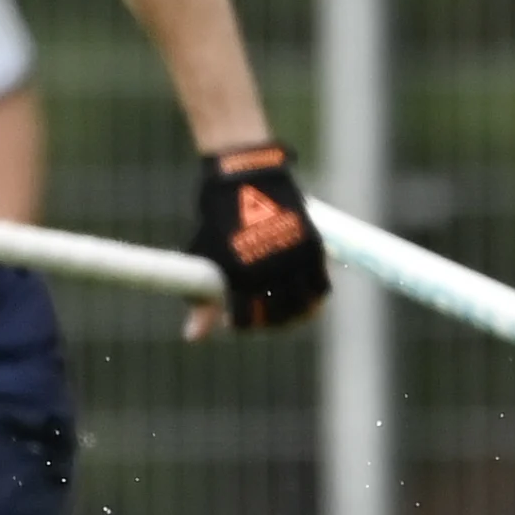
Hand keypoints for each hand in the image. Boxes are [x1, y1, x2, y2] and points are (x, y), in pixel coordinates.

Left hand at [188, 144, 329, 332]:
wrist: (245, 175)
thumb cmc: (219, 217)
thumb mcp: (207, 258)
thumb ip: (202, 301)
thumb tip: (192, 339)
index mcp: (243, 277)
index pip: (250, 320)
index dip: (244, 326)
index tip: (235, 321)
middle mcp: (272, 272)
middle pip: (281, 317)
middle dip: (272, 323)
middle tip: (263, 315)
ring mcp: (295, 260)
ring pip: (306, 306)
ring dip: (298, 314)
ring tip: (286, 310)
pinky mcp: (312, 248)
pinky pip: (321, 286)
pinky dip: (314, 297)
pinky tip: (301, 294)